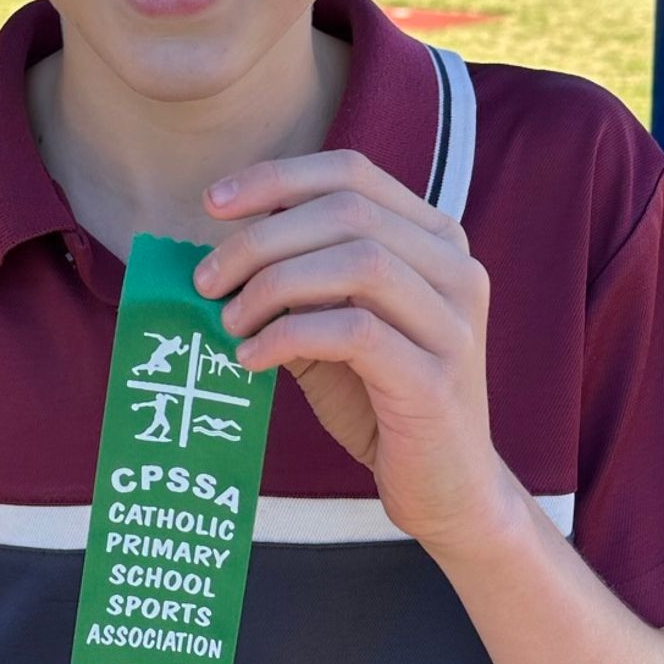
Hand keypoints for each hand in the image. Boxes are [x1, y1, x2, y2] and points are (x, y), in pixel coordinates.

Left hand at [197, 149, 506, 558]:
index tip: (213, 202)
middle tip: (206, 279)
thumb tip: (215, 257)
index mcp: (435, 241)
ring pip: (357, 261)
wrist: (446, 489)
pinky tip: (252, 356)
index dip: (277, 178)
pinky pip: (355, 332)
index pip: (353, 174)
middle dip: (261, 238)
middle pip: (348, 211)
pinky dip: (290, 335)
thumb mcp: (331, 330)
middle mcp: (457, 269)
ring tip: (230, 319)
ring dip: (274, 283)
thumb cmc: (381, 402)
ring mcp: (453, 323)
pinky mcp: (436, 379)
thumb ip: (293, 287)